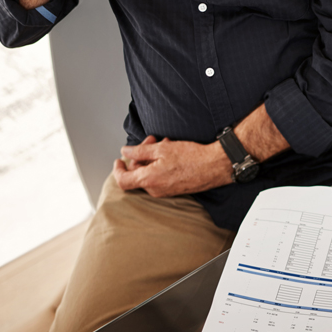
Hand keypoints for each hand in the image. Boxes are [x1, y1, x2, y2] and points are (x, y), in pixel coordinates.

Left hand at [113, 135, 232, 196]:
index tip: (118, 160)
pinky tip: (170, 152)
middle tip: (151, 140)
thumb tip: (125, 151)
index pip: (123, 181)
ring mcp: (165, 191)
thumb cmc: (191, 157)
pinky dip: (160, 165)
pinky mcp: (174, 189)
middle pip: (138, 173)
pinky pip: (159, 177)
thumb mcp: (162, 149)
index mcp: (149, 180)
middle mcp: (155, 190)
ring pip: (149, 174)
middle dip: (141, 155)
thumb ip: (140, 151)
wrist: (214, 166)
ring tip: (164, 143)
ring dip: (152, 158)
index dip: (118, 170)